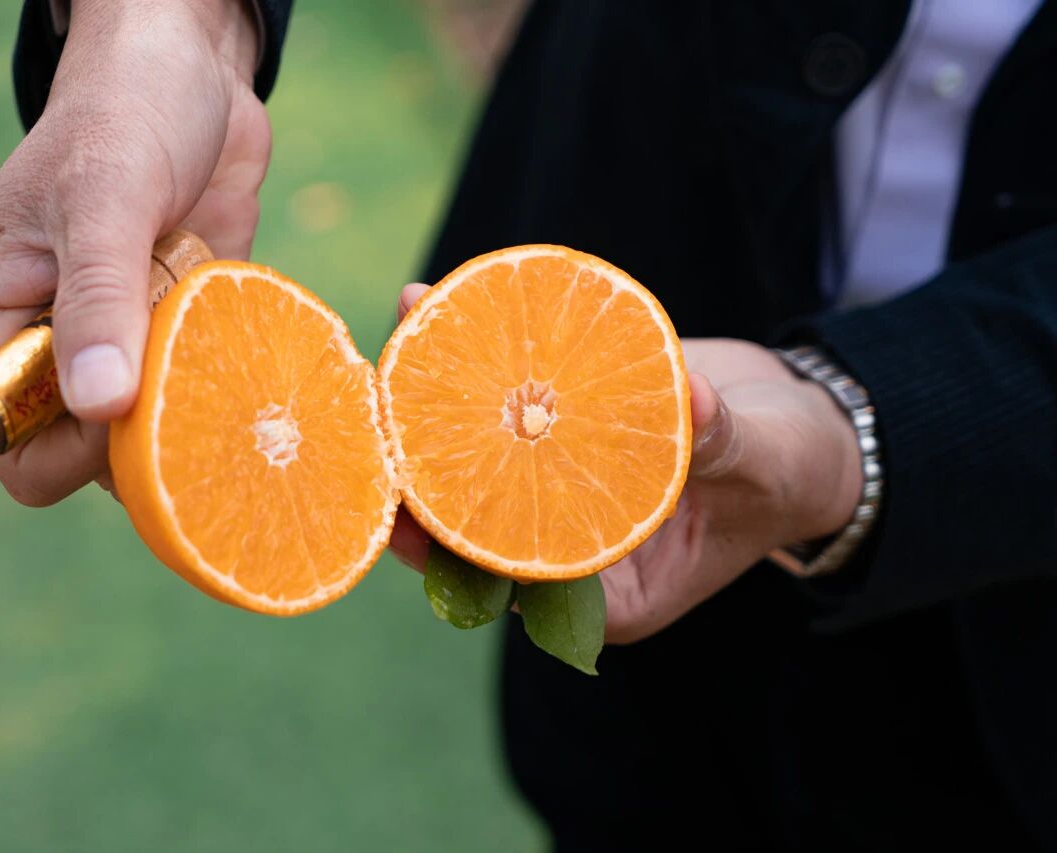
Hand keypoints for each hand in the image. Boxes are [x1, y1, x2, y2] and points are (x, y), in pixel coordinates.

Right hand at [0, 0, 268, 505]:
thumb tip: (96, 403)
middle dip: (138, 431)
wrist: (192, 75)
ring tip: (216, 359)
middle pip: (78, 451)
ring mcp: (109, 342)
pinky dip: (216, 388)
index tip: (136, 406)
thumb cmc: (126, 114)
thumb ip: (99, 300)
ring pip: (141, 431)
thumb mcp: (106, 199)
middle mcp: (41, 340)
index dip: (69, 448)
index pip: (8, 440)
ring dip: (184, 408)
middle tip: (191, 383)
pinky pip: (188, 396)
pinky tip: (240, 355)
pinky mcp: (165, 334)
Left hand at [387, 284, 862, 642]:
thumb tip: (690, 400)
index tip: (401, 513)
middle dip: (418, 460)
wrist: (800, 424)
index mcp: (607, 591)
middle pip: (472, 511)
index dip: (451, 548)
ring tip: (408, 313)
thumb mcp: (767, 464)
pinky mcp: (563, 421)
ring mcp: (559, 477)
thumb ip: (720, 446)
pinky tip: (448, 297)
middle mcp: (568, 539)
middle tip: (374, 401)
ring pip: (478, 445)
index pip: (510, 576)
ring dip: (435, 388)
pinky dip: (480, 353)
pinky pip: (510, 395)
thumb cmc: (795, 470)